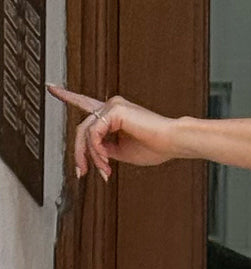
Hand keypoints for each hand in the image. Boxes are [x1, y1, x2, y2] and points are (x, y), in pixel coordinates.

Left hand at [47, 84, 177, 180]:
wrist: (173, 143)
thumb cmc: (155, 148)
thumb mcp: (123, 152)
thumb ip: (105, 149)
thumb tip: (92, 152)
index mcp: (114, 114)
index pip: (85, 103)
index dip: (67, 96)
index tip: (51, 87)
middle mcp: (110, 105)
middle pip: (82, 129)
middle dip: (80, 153)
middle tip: (81, 173)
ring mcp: (112, 105)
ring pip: (86, 133)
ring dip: (92, 156)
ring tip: (104, 171)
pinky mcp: (115, 110)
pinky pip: (94, 133)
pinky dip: (97, 150)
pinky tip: (106, 161)